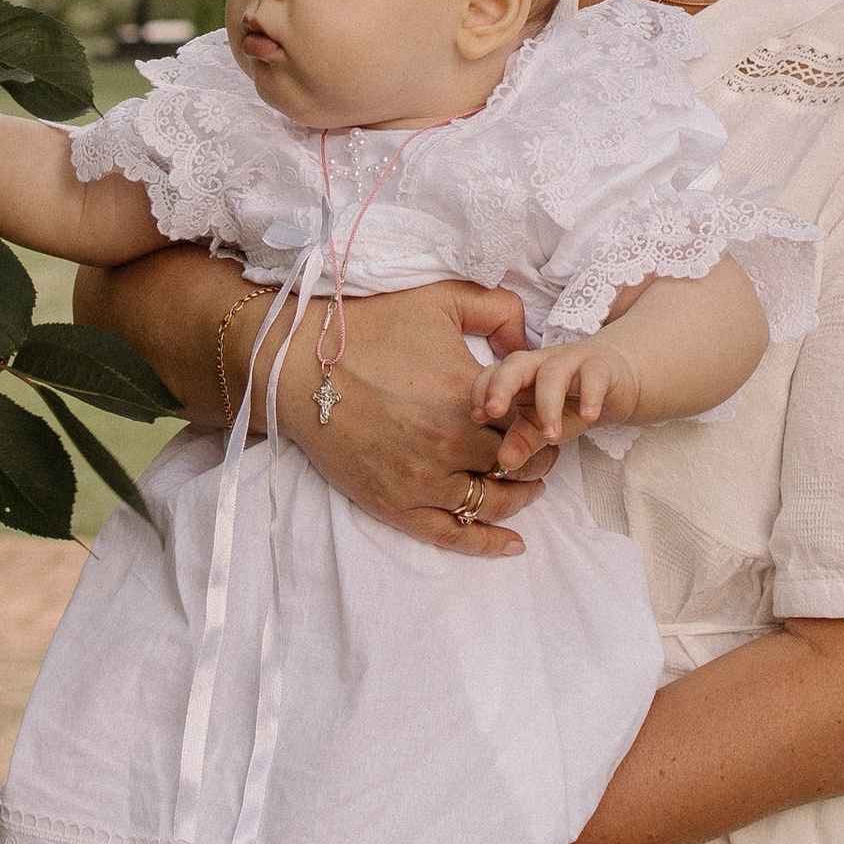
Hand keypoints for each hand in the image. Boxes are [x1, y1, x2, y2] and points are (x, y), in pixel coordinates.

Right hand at [274, 281, 543, 555]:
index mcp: (466, 396)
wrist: (297, 365)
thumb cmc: (368, 327)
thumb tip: (529, 342)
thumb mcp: (440, 299)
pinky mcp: (393, 504)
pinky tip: (512, 543)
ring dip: (520, 498)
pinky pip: (451, 534)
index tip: (547, 417)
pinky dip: (486, 543)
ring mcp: (420, 480)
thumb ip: (497, 310)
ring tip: (530, 487)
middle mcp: (448, 444)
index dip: (545, 420)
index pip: (531, 421)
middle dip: (537, 458)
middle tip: (542, 450)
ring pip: (492, 503)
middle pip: (517, 465)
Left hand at [477, 333, 641, 472]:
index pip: (492, 374)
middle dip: (501, 386)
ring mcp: (571, 361)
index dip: (481, 391)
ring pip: (553, 373)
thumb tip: (503, 464)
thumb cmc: (571, 402)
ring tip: (551, 437)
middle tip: (494, 411)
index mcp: (520, 375)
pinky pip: (594, 375)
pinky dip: (590, 396)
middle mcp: (541, 363)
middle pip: (515, 364)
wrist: (617, 382)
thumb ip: (523, 441)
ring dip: (549, 405)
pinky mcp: (602, 367)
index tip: (477, 418)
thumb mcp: (544, 425)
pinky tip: (589, 418)